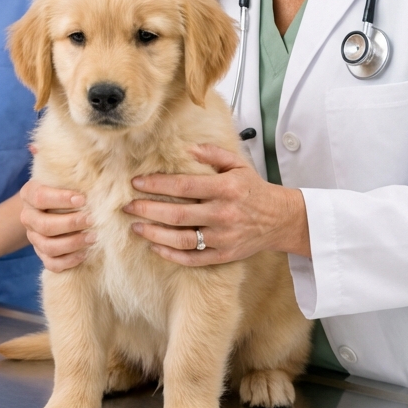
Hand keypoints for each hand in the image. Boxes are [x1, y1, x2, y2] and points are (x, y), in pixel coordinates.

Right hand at [19, 177, 95, 271]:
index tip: (83, 199)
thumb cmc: (66, 188)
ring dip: (72, 243)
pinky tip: (85, 254)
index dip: (61, 199)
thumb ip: (75, 177)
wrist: (55, 206)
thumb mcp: (66, 179)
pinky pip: (51, 263)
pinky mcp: (41, 254)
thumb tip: (94, 178)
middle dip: (71, 224)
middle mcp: (28, 217)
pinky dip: (69, 261)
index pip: (40, 197)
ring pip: (48, 246)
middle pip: (44, 225)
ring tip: (93, 237)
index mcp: (29, 194)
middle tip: (92, 219)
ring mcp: (33, 237)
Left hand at [124, 145, 310, 264]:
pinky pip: (192, 259)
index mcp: (226, 189)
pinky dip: (171, 255)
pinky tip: (154, 247)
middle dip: (148, 209)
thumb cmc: (254, 189)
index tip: (136, 182)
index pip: (184, 186)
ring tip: (135, 226)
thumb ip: (212, 154)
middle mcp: (223, 214)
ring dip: (154, 234)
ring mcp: (223, 238)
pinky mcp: (224, 256)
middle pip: (178, 214)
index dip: (158, 184)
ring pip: (182, 239)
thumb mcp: (238, 164)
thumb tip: (186, 149)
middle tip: (127, 206)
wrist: (280, 219)